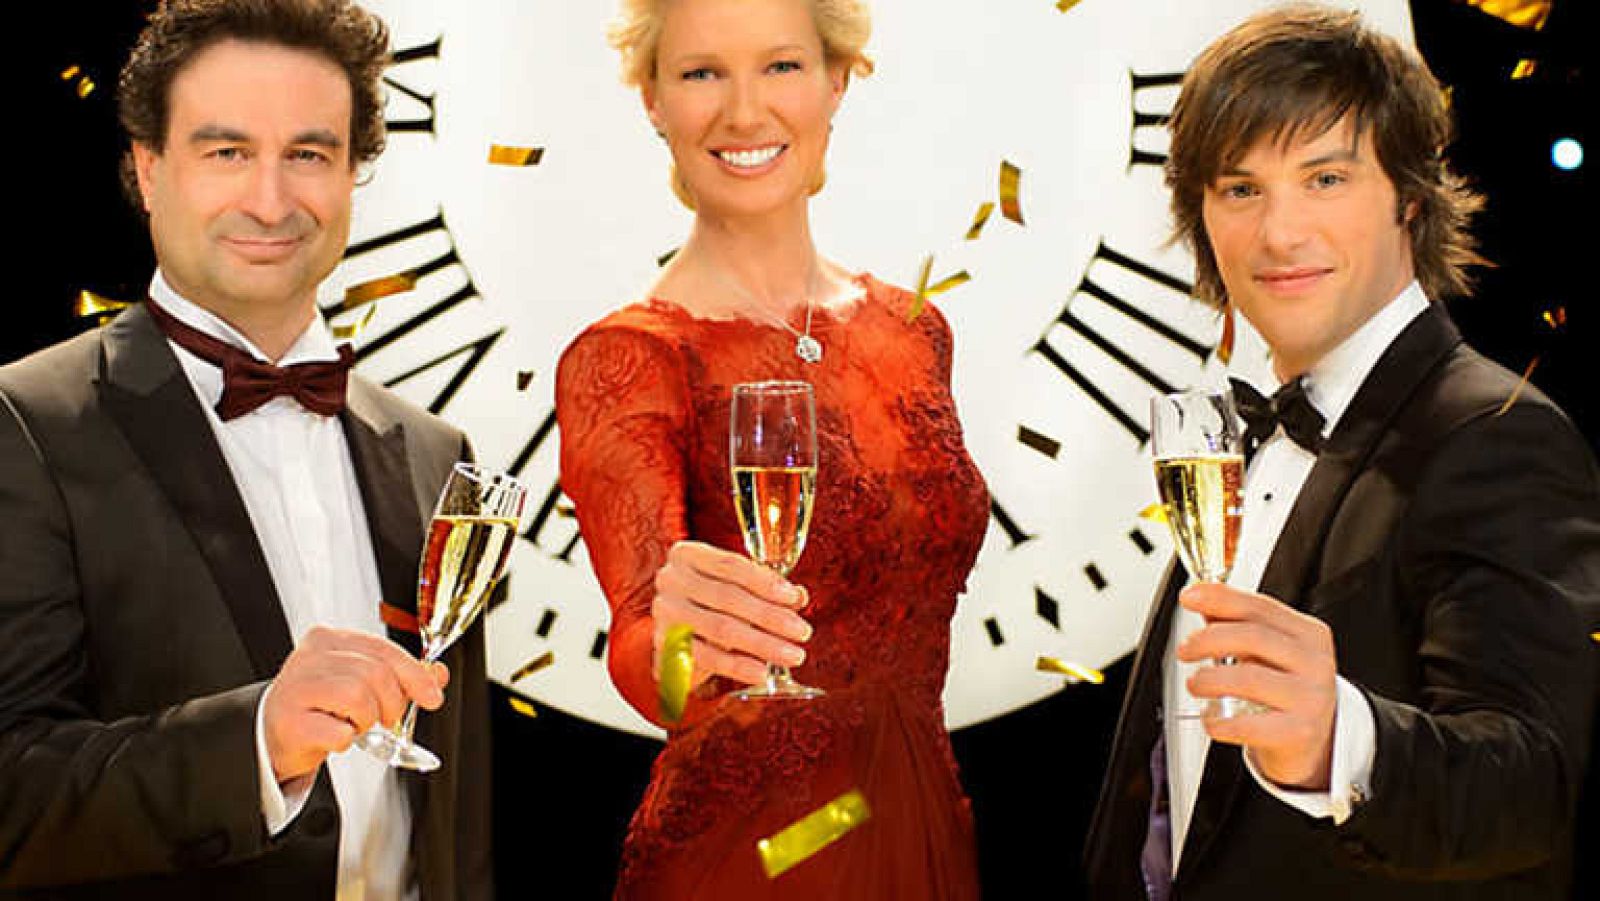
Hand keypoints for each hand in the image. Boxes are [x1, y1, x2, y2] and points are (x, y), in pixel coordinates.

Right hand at [263, 626, 448, 783]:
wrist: (270, 735)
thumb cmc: (317, 705)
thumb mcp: (359, 682)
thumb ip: (399, 675)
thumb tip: (437, 675)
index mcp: (328, 640)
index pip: (382, 649)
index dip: (414, 674)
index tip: (432, 696)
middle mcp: (309, 658)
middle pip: (375, 674)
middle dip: (391, 702)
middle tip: (386, 718)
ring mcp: (295, 689)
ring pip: (359, 699)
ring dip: (366, 720)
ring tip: (354, 724)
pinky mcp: (290, 723)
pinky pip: (339, 732)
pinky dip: (345, 740)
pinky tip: (334, 736)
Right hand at [652, 540, 810, 687]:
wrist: (676, 629)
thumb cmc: (711, 599)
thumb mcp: (735, 585)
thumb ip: (766, 587)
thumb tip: (799, 597)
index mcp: (687, 554)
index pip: (731, 565)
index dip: (766, 582)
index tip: (794, 599)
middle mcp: (670, 580)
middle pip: (728, 597)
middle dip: (771, 616)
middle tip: (802, 632)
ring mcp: (664, 614)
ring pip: (720, 628)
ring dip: (762, 643)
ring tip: (791, 655)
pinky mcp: (665, 647)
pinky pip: (706, 657)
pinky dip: (737, 666)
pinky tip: (761, 672)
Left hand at [1176, 582, 1338, 789]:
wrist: (1314, 744)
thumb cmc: (1285, 693)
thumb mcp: (1268, 653)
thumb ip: (1237, 624)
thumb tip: (1200, 596)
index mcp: (1309, 635)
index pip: (1259, 607)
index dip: (1220, 598)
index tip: (1189, 597)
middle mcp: (1315, 664)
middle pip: (1251, 637)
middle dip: (1207, 639)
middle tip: (1185, 650)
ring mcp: (1311, 699)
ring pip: (1247, 678)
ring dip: (1208, 679)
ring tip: (1195, 684)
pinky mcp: (1299, 733)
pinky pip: (1245, 724)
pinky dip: (1217, 720)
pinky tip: (1211, 718)